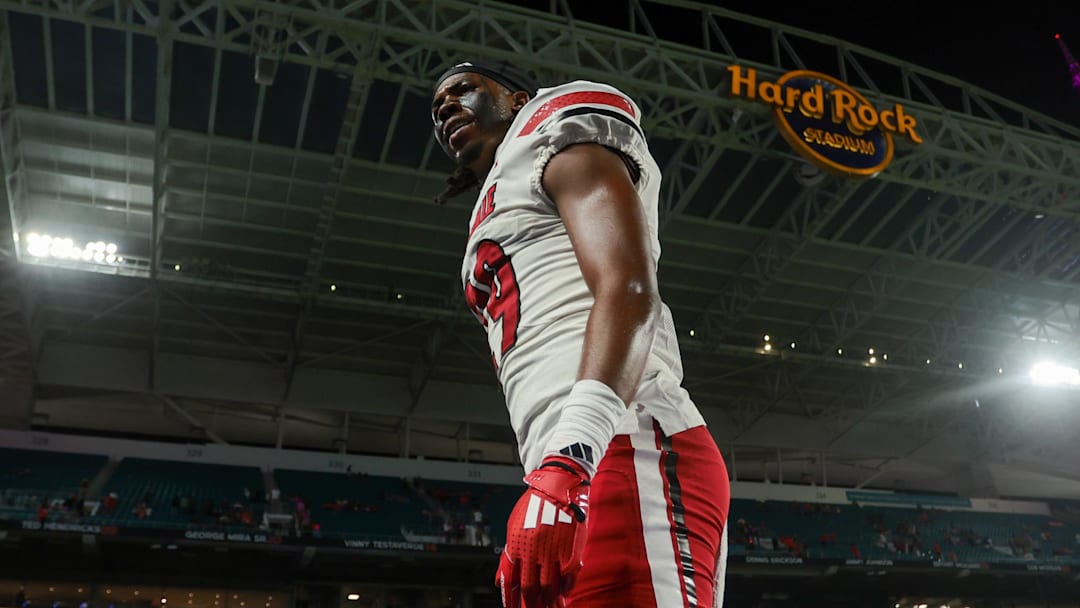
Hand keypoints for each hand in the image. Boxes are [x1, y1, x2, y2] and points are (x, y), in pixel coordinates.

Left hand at [496, 456, 589, 607]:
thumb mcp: (514, 526)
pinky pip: (568, 576)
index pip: (510, 580)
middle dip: (531, 604)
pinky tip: (564, 594)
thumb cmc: (535, 505)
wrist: (559, 486)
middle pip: (530, 587)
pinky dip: (566, 588)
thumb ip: (509, 554)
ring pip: (549, 586)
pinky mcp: (571, 549)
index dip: (511, 599)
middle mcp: (533, 550)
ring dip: (550, 601)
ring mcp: (553, 551)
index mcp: (516, 544)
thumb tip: (500, 581)